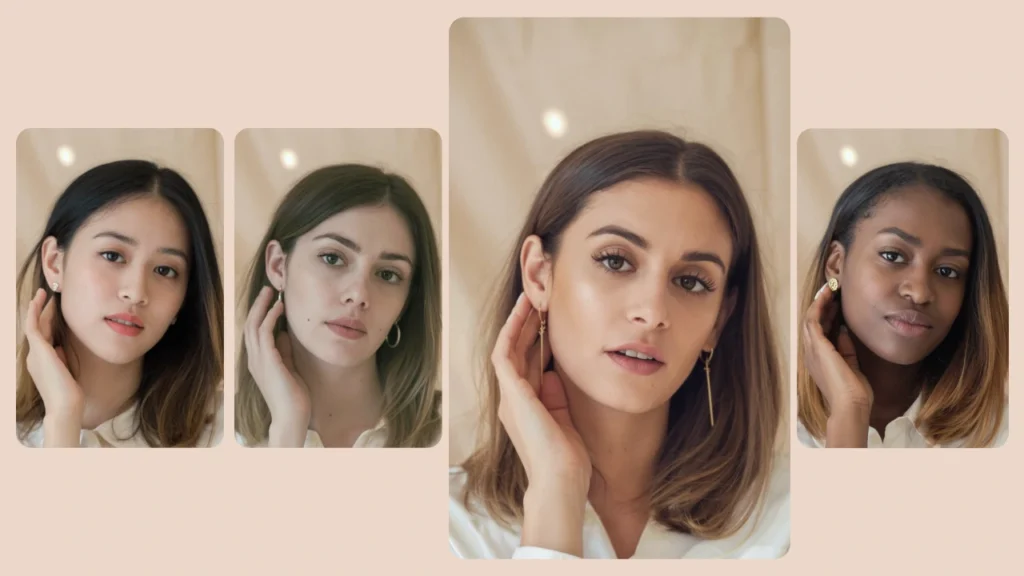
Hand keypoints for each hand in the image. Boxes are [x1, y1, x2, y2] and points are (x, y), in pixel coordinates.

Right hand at [24, 288, 83, 446]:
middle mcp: (34, 356)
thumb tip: (60, 348)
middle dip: (42, 311)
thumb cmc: (69, 393)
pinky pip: (33, 326)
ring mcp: (35, 353)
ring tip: (43, 293)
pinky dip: (35, 312)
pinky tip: (39, 301)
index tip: (53, 309)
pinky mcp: (39, 350)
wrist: (65, 405)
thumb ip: (61, 358)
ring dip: (37, 308)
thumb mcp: (65, 371)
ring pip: (34, 324)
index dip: (47, 321)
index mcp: (41, 361)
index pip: (43, 336)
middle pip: (38, 328)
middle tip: (47, 295)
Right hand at [244, 286, 309, 446]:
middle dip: (258, 306)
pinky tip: (279, 308)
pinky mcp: (267, 361)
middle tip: (268, 290)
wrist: (292, 417)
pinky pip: (264, 333)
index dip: (260, 314)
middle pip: (250, 325)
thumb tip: (284, 335)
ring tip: (272, 293)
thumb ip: (284, 352)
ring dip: (262, 307)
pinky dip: (270, 318)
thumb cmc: (293, 397)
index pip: (254, 332)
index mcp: (259, 361)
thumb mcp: (288, 368)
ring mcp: (259, 360)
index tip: (271, 301)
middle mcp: (255, 359)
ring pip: (254, 326)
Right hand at [491, 292, 590, 554]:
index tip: (546, 318)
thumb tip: (553, 374)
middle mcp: (512, 398)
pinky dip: (513, 332)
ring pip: (508, 347)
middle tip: (538, 298)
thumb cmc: (567, 459)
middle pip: (516, 351)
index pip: (527, 363)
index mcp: (524, 405)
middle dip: (526, 324)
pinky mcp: (512, 394)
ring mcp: (509, 396)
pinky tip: (524, 314)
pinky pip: (506, 354)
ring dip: (517, 322)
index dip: (535, 339)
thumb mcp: (563, 419)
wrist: (561, 480)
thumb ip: (556, 396)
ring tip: (530, 298)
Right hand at [802, 281, 872, 446]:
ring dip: (819, 302)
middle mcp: (811, 353)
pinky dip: (818, 306)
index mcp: (819, 360)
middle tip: (832, 290)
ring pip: (810, 318)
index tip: (836, 302)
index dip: (826, 315)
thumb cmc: (854, 393)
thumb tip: (843, 331)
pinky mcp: (816, 346)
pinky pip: (812, 320)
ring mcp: (811, 350)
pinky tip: (827, 295)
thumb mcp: (851, 365)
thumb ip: (846, 348)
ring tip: (829, 288)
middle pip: (813, 322)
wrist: (850, 405)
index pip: (820, 331)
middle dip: (822, 305)